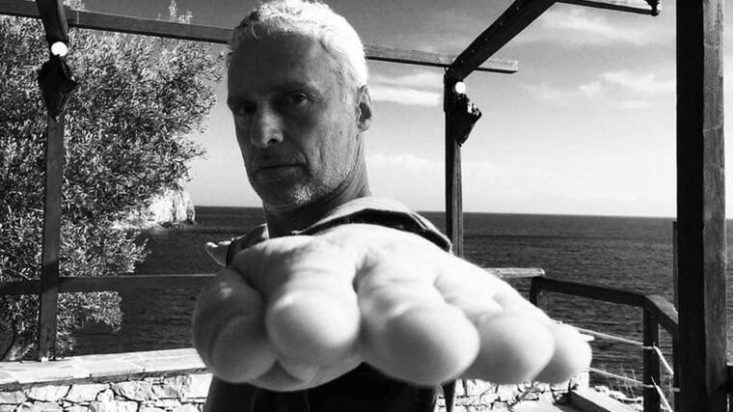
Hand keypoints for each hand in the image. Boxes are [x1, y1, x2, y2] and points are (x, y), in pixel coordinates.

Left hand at [193, 224, 590, 389]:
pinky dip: (540, 342)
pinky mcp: (484, 312)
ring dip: (492, 332)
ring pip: (466, 308)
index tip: (303, 337)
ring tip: (519, 355)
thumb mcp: (251, 308)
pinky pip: (512, 325)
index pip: (309, 283)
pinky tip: (565, 357)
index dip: (309, 308)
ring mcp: (439, 292)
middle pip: (399, 296)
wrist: (361, 270)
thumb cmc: (301, 300)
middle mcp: (382, 275)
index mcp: (316, 269)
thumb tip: (246, 349)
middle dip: (414, 321)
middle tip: (433, 347)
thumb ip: (232, 326)